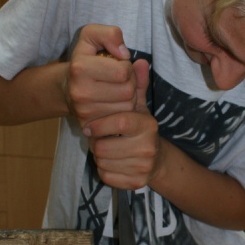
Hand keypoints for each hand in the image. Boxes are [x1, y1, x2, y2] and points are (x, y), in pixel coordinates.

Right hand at [63, 24, 137, 130]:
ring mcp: (84, 112)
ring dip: (129, 98)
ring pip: (128, 107)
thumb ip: (110, 34)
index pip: (123, 72)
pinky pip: (121, 120)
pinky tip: (115, 104)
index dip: (126, 66)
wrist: (65, 88)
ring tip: (117, 90)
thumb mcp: (92, 36)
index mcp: (80, 68)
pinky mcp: (90, 126)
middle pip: (128, 91)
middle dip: (130, 82)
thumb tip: (124, 53)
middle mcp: (80, 93)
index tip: (119, 65)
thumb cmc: (84, 60)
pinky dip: (123, 111)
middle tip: (120, 79)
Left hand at [87, 59, 161, 189]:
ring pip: (103, 162)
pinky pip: (107, 176)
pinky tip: (112, 163)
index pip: (119, 122)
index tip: (88, 126)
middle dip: (96, 143)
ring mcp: (144, 167)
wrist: (156, 160)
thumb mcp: (137, 106)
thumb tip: (139, 61)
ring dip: (99, 156)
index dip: (99, 125)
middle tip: (99, 139)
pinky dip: (104, 170)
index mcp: (148, 125)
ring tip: (106, 149)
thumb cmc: (139, 128)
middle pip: (104, 146)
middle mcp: (148, 147)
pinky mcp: (136, 183)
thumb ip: (136, 85)